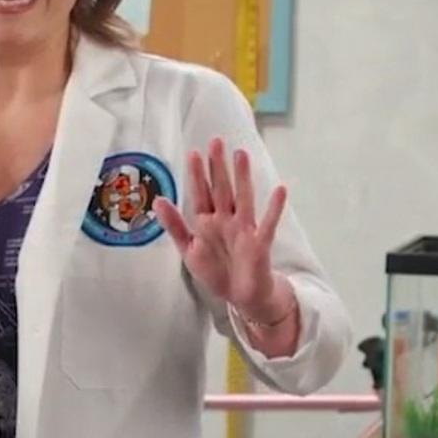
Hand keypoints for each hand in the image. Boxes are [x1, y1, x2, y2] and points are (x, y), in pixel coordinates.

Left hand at [152, 137, 288, 315]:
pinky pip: (268, 222)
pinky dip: (274, 208)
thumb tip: (157, 200)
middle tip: (216, 142)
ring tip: (241, 155)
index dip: (197, 175)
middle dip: (218, 167)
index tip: (193, 153)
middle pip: (222, 189)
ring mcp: (244, 229)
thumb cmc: (215, 270)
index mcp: (206, 222)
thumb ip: (174, 225)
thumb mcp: (188, 249)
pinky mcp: (259, 242)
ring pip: (243, 198)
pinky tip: (280, 189)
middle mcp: (226, 220)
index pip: (201, 194)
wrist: (240, 295)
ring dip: (242, 178)